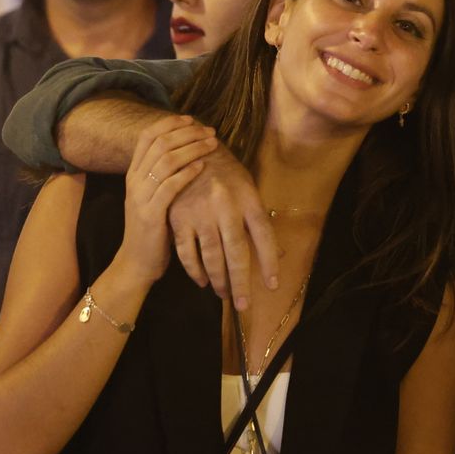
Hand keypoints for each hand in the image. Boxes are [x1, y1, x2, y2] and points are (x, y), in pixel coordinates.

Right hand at [117, 116, 215, 283]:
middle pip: (159, 143)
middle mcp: (134, 181)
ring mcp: (140, 196)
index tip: (192, 119)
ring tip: (211, 144)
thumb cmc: (153, 229)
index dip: (170, 123)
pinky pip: (169, 186)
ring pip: (165, 160)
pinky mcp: (150, 214)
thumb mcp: (154, 197)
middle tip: (210, 131)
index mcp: (133, 173)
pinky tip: (202, 166)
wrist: (137, 262)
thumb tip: (187, 150)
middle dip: (187, 132)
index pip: (147, 136)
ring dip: (192, 148)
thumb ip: (164, 175)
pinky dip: (187, 173)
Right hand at [166, 141, 279, 310]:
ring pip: (212, 256)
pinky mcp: (178, 218)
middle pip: (237, 252)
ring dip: (218, 280)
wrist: (187, 147)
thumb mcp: (246, 186)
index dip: (269, 263)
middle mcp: (226, 206)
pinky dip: (195, 270)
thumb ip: (257, 218)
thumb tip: (276, 251)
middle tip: (243, 306)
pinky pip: (187, 251)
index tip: (272, 285)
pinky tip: (202, 281)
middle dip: (241, 282)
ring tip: (224, 295)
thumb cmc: (224, 171)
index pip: (264, 236)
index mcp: (248, 198)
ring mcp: (200, 213)